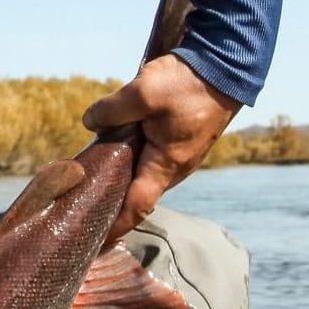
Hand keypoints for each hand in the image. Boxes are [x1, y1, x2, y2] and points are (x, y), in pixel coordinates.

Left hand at [81, 54, 240, 244]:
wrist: (226, 65)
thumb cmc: (189, 83)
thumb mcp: (143, 93)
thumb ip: (112, 110)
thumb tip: (90, 122)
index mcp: (167, 164)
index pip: (137, 207)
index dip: (115, 227)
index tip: (95, 244)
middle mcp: (175, 167)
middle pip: (137, 194)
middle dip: (112, 206)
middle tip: (82, 213)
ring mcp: (180, 154)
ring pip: (143, 174)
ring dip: (121, 181)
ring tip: (91, 185)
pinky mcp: (179, 140)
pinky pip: (151, 158)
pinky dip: (131, 162)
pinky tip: (111, 154)